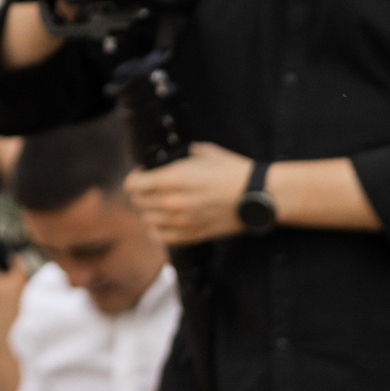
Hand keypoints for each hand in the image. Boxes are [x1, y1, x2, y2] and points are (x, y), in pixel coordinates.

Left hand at [126, 142, 253, 246]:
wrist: (257, 196)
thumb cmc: (234, 173)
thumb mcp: (205, 153)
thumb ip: (183, 156)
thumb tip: (174, 158)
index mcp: (171, 179)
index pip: (132, 184)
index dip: (136, 178)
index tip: (144, 176)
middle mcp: (171, 202)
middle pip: (138, 202)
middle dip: (142, 194)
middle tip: (153, 191)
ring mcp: (181, 221)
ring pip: (147, 220)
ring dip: (151, 212)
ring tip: (160, 207)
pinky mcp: (192, 235)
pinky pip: (161, 237)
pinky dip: (158, 230)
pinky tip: (165, 223)